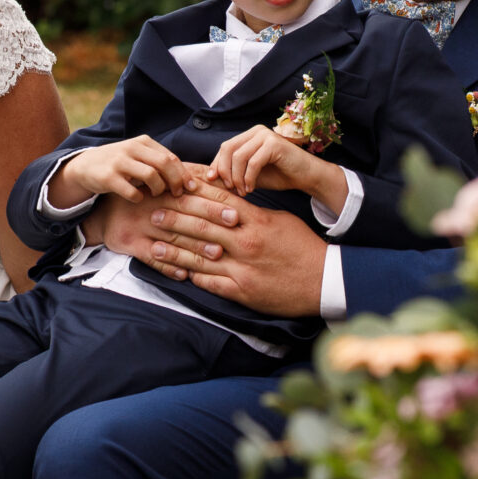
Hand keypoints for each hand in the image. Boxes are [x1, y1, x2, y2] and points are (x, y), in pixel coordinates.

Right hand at [50, 136, 189, 210]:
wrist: (86, 166)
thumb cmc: (121, 165)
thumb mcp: (140, 157)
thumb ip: (160, 163)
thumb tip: (189, 180)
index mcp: (143, 142)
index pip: (171, 157)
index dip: (183, 174)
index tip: (191, 188)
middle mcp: (132, 148)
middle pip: (165, 164)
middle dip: (175, 182)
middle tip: (177, 195)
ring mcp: (119, 162)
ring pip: (151, 176)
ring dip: (158, 190)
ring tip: (156, 195)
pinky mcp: (108, 177)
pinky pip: (132, 191)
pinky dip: (139, 198)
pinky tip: (138, 199)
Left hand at [102, 176, 327, 315]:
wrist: (324, 281)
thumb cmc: (303, 248)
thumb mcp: (280, 221)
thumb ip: (252, 213)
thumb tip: (228, 205)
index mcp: (255, 221)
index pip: (218, 202)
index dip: (194, 193)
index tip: (175, 187)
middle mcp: (245, 242)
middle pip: (202, 226)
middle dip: (175, 219)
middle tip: (154, 212)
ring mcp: (242, 268)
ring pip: (199, 256)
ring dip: (174, 250)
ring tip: (154, 243)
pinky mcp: (242, 291)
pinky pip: (210, 283)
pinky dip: (192, 277)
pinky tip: (175, 272)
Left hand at [212, 127, 345, 212]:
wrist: (306, 176)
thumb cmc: (279, 175)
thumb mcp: (250, 174)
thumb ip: (234, 172)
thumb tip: (210, 178)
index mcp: (249, 136)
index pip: (225, 148)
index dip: (217, 165)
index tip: (215, 182)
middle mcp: (256, 131)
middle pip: (228, 149)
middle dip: (225, 171)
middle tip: (230, 189)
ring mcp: (266, 135)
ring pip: (238, 156)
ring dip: (237, 177)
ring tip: (242, 191)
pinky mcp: (274, 144)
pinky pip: (253, 162)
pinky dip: (248, 178)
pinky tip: (251, 188)